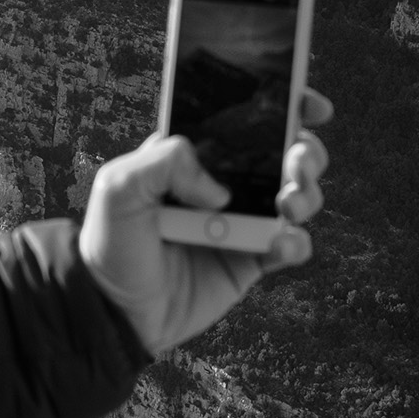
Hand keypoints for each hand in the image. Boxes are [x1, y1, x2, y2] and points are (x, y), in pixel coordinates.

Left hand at [79, 89, 331, 356]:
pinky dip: (297, 242)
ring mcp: (242, 221)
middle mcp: (225, 182)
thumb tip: (220, 188)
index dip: (283, 105)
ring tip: (288, 203)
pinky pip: (291, 245)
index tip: (308, 104)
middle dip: (305, 151)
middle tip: (297, 163)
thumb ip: (166, 162)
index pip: (244, 118)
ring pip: (298, 195)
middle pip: (285, 153)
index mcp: (196, 154)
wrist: (115, 313)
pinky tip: (280, 243)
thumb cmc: (110, 242)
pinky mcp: (251, 260)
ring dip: (307, 192)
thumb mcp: (120, 187)